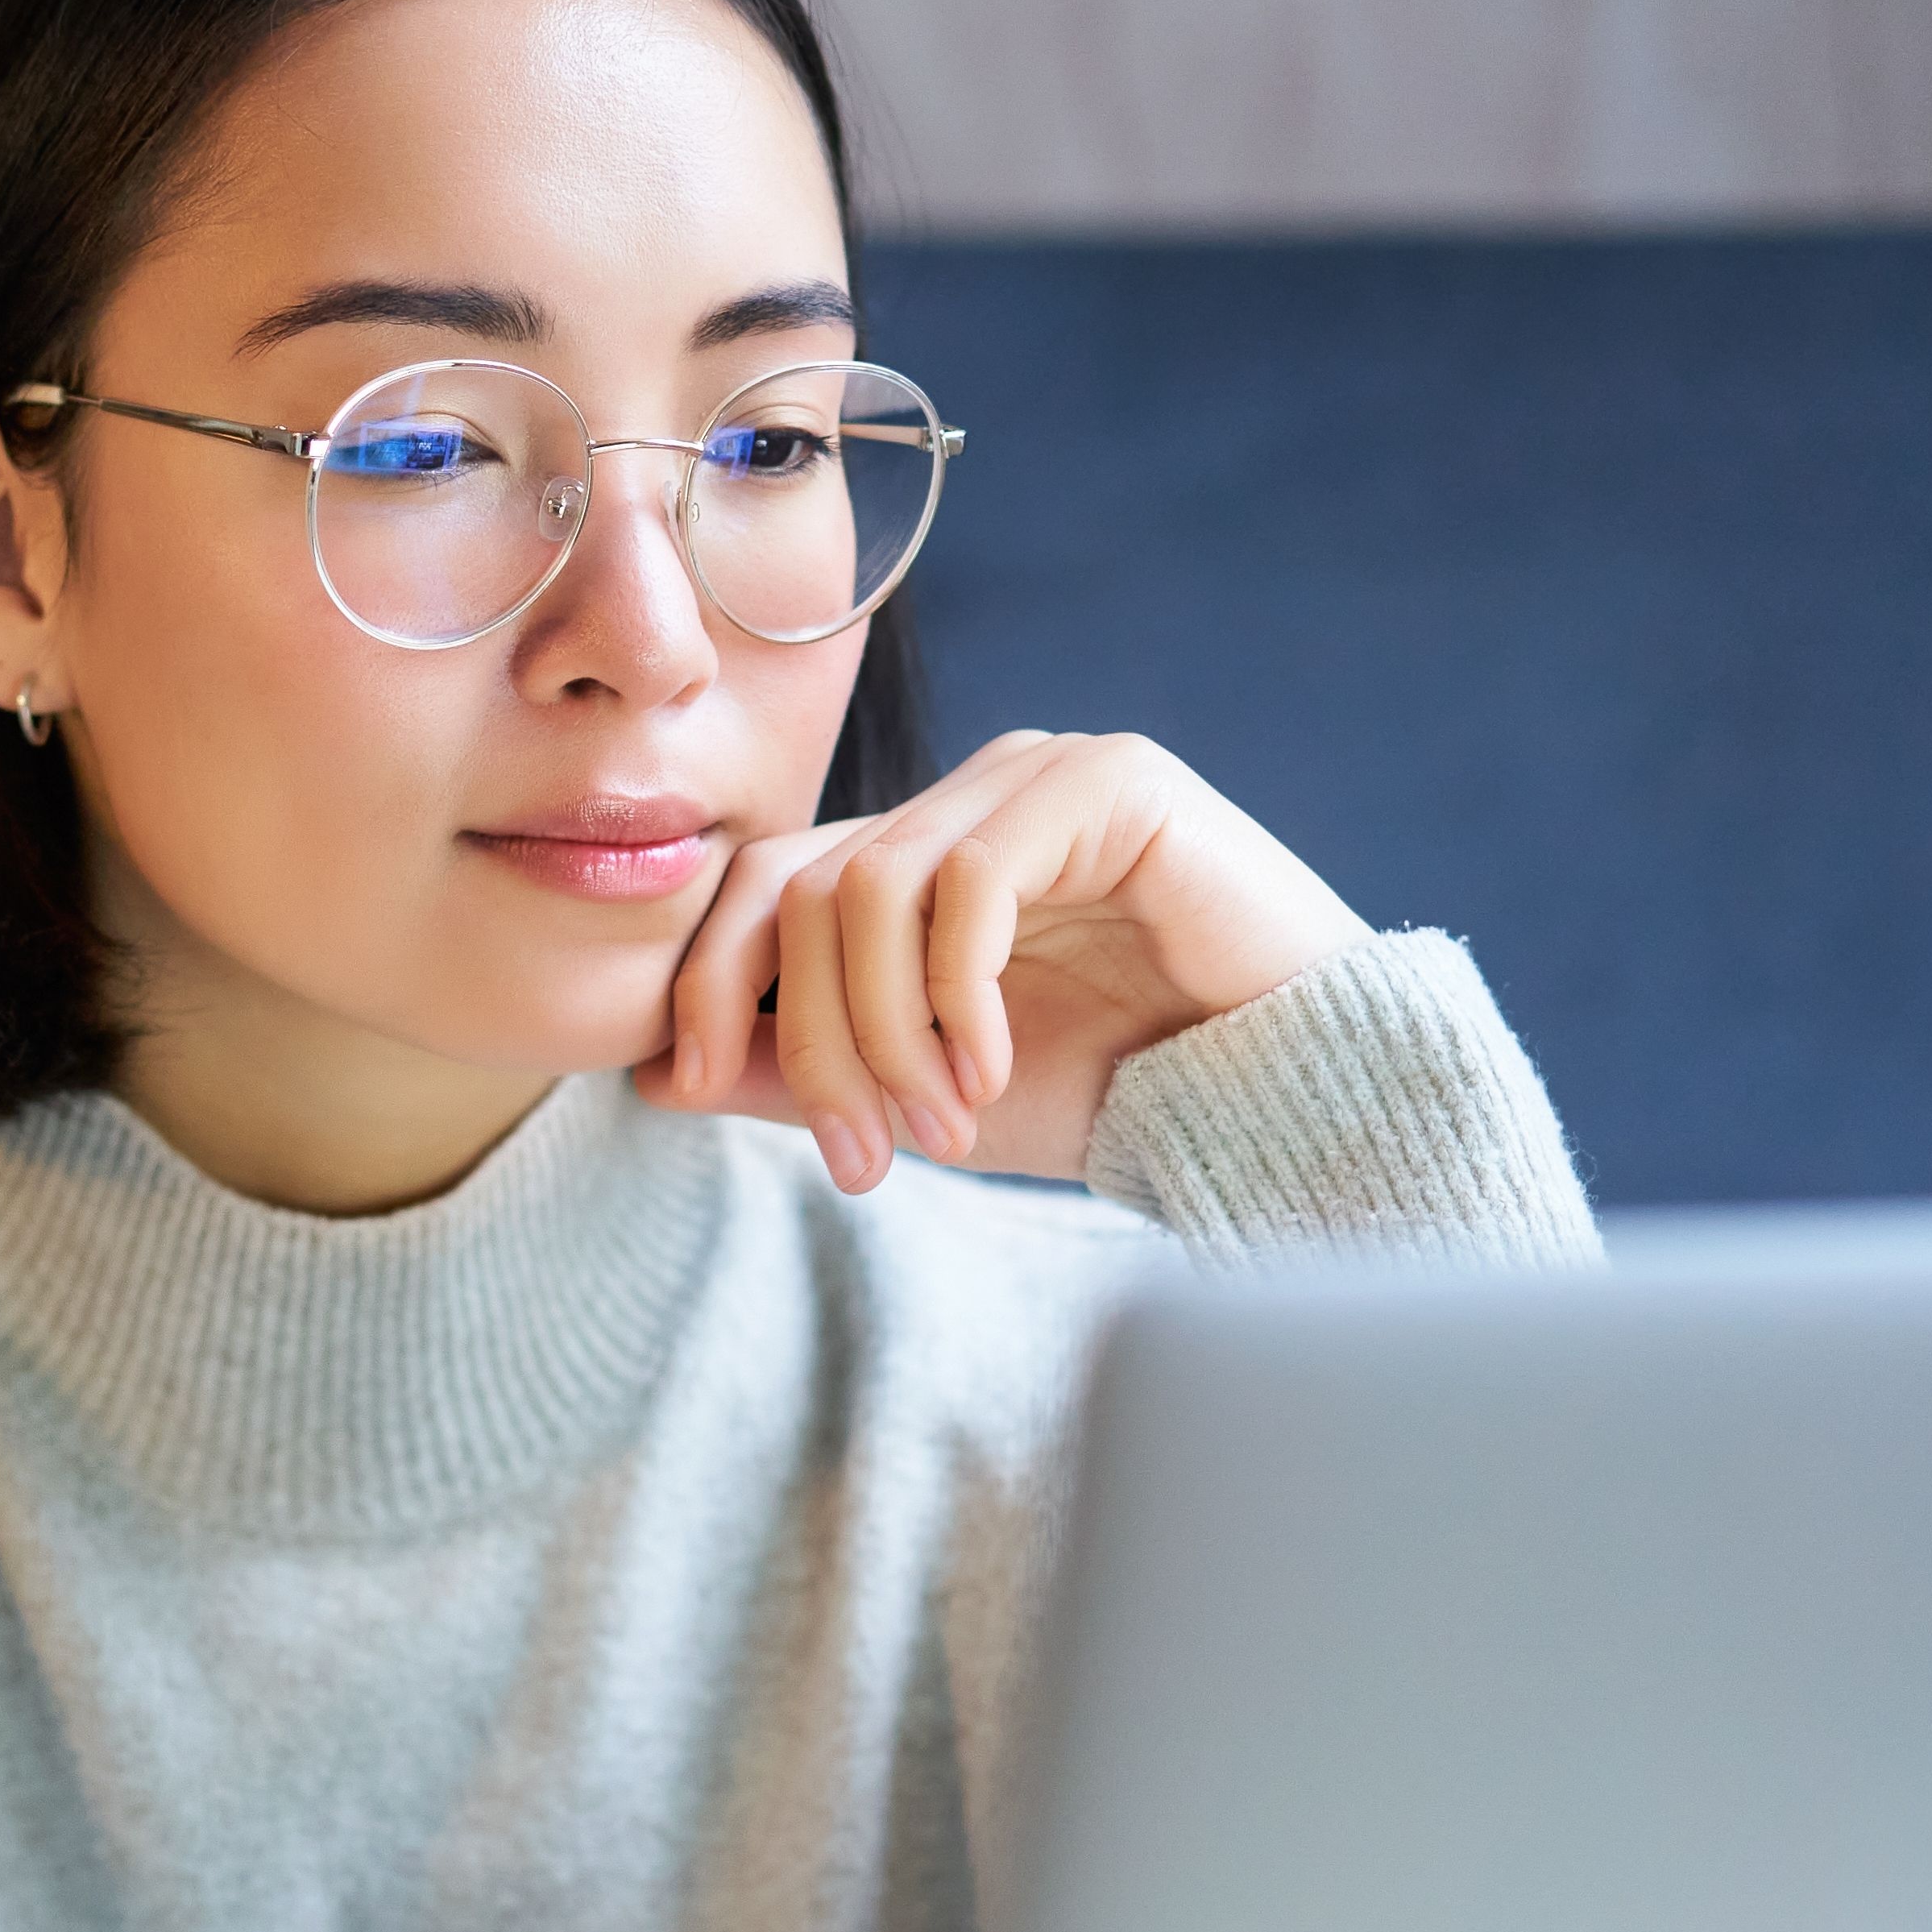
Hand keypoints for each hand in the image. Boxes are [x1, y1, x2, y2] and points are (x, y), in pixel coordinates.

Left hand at [635, 729, 1370, 1189]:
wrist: (1277, 1095)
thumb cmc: (1114, 1090)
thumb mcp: (920, 1097)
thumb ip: (798, 1072)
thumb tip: (654, 1068)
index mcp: (916, 852)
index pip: (761, 882)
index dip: (703, 980)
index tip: (691, 1088)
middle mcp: (968, 797)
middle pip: (802, 890)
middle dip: (812, 1041)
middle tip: (866, 1155)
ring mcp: (1038, 776)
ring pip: (869, 885)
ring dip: (886, 1033)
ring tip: (944, 1125)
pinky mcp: (1110, 781)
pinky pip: (970, 879)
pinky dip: (957, 996)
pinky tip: (993, 1071)